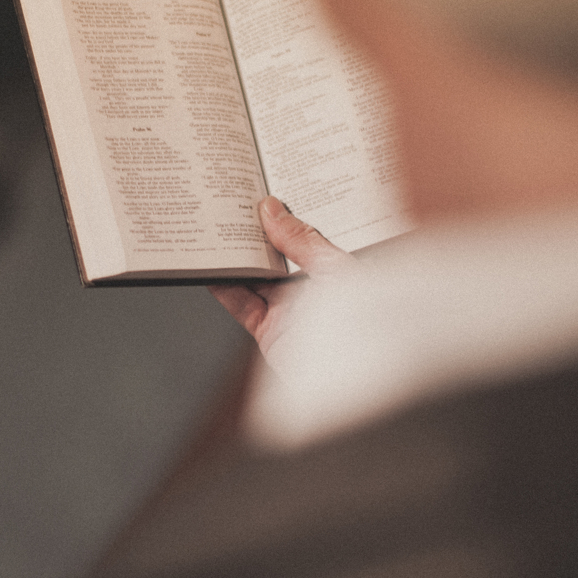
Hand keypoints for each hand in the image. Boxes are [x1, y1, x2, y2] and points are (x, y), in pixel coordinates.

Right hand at [209, 196, 352, 357]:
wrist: (353, 381)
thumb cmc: (364, 328)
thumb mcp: (336, 268)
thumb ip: (303, 241)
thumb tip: (274, 212)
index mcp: (342, 269)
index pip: (310, 235)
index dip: (288, 215)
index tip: (264, 196)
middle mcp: (317, 290)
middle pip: (279, 255)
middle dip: (257, 234)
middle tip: (233, 209)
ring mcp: (292, 312)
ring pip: (257, 279)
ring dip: (236, 259)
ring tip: (216, 232)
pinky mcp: (271, 333)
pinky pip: (243, 306)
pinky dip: (225, 288)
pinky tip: (213, 270)